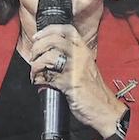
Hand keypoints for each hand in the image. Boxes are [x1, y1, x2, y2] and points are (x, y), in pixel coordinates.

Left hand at [27, 22, 126, 138]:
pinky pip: (48, 76)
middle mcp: (81, 57)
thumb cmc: (93, 91)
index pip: (67, 30)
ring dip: (36, 65)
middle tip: (33, 56)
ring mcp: (76, 69)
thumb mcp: (84, 68)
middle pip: (54, 40)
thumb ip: (70, 58)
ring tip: (35, 72)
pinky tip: (39, 82)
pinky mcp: (70, 84)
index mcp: (84, 51)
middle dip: (38, 47)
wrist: (105, 109)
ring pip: (49, 57)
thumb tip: (47, 53)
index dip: (49, 30)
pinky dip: (39, 79)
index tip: (37, 37)